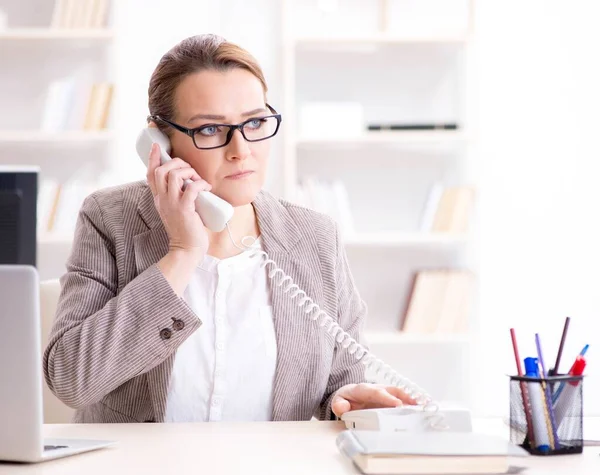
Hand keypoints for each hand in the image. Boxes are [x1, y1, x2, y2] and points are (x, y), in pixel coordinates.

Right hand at [146, 142, 210, 259]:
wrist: (187, 249)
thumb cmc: (186, 230)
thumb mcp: (176, 210)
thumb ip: (178, 197)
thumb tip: (190, 183)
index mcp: (159, 199)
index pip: (150, 174)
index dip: (153, 158)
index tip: (157, 147)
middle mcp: (162, 200)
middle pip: (161, 170)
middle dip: (176, 162)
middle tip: (189, 169)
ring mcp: (172, 204)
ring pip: (174, 175)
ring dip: (189, 172)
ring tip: (198, 179)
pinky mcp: (184, 209)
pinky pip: (191, 188)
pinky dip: (200, 183)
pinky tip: (206, 187)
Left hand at [331, 383, 417, 417]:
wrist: (348, 395)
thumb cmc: (345, 399)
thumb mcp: (338, 402)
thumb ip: (339, 405)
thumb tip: (343, 408)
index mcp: (363, 389)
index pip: (376, 392)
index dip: (387, 398)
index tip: (397, 405)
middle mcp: (376, 389)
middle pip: (391, 390)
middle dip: (404, 397)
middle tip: (415, 406)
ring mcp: (384, 393)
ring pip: (399, 393)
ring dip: (411, 398)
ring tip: (424, 406)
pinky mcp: (389, 398)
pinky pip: (402, 398)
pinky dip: (413, 402)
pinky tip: (423, 406)